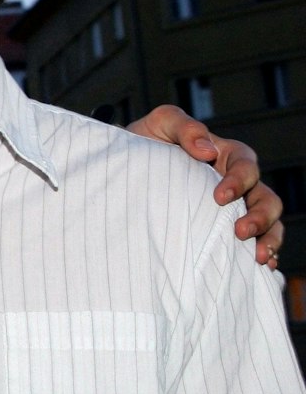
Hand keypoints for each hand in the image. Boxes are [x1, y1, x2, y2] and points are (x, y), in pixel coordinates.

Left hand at [127, 106, 283, 267]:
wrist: (124, 168)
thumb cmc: (145, 143)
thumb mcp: (160, 125)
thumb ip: (183, 127)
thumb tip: (207, 149)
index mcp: (225, 156)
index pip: (246, 166)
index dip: (239, 181)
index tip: (219, 197)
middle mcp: (236, 183)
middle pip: (266, 198)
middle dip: (261, 216)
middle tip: (241, 232)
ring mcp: (233, 208)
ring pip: (268, 223)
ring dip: (269, 239)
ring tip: (258, 257)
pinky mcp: (222, 230)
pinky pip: (254, 243)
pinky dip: (263, 254)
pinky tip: (259, 268)